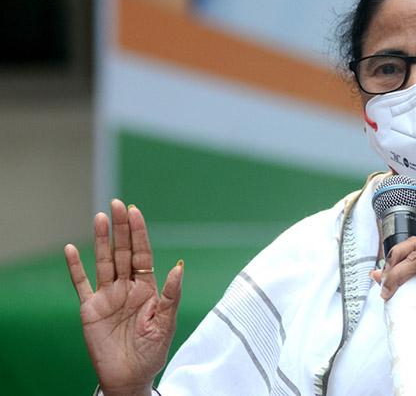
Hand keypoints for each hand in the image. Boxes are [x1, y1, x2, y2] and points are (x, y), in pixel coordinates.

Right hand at [64, 200, 182, 395]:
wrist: (130, 377)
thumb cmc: (152, 350)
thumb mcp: (167, 322)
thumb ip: (171, 294)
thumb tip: (178, 266)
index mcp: (148, 288)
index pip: (143, 254)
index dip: (139, 233)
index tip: (136, 211)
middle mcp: (126, 287)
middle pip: (123, 252)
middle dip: (121, 228)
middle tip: (117, 204)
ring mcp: (107, 296)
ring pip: (103, 262)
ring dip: (101, 240)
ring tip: (100, 217)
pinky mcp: (90, 309)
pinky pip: (81, 284)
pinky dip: (75, 267)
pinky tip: (71, 248)